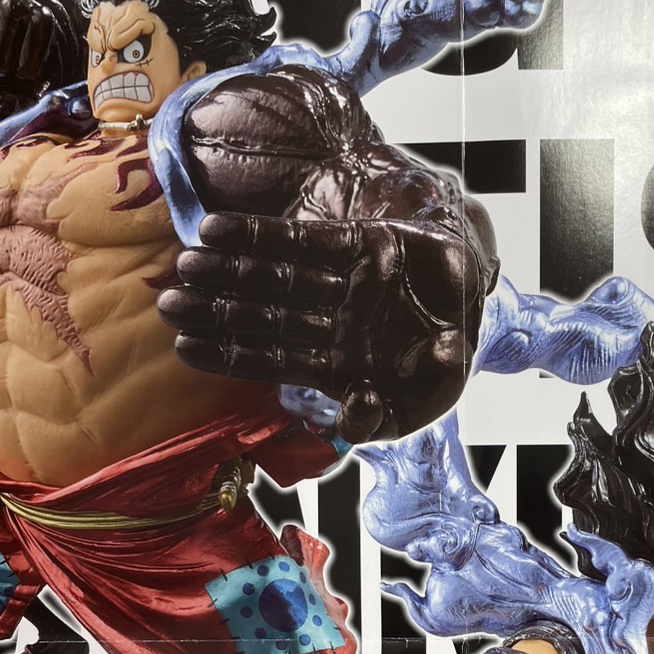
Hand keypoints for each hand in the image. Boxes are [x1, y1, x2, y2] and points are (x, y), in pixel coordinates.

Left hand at [158, 210, 482, 442]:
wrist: (485, 313)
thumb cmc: (444, 367)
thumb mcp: (421, 403)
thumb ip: (381, 415)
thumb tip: (350, 422)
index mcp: (338, 365)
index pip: (273, 359)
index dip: (228, 354)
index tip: (184, 347)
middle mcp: (331, 323)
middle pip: (262, 315)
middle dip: (216, 309)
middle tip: (167, 302)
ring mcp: (343, 284)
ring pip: (274, 277)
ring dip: (228, 270)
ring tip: (183, 263)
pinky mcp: (362, 245)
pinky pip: (304, 240)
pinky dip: (262, 234)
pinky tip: (218, 230)